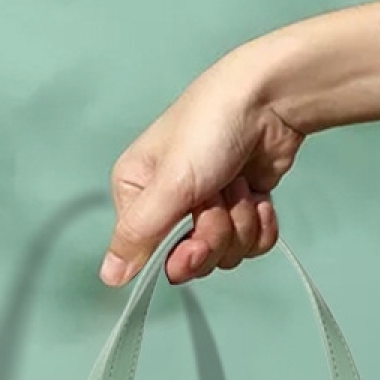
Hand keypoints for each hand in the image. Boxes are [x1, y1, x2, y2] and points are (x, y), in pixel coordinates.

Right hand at [99, 48, 305, 286]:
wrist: (270, 101)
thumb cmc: (211, 129)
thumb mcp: (169, 183)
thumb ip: (137, 234)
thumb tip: (109, 278)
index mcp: (136, 194)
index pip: (152, 256)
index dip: (181, 255)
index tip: (195, 238)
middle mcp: (167, 205)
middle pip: (193, 260)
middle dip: (215, 235)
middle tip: (221, 198)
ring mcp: (207, 209)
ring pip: (226, 254)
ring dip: (240, 221)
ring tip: (239, 183)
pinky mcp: (242, 209)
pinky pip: (251, 245)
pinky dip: (260, 223)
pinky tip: (259, 196)